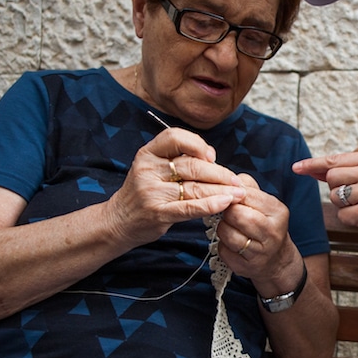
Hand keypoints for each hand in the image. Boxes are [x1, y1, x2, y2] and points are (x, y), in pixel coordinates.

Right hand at [105, 127, 245, 247]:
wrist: (119, 220)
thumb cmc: (144, 192)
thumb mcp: (153, 167)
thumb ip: (178, 159)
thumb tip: (212, 157)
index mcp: (147, 153)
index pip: (175, 137)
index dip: (198, 144)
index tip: (212, 156)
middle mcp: (148, 169)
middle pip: (192, 165)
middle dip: (219, 173)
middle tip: (236, 180)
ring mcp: (152, 191)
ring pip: (195, 187)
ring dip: (222, 190)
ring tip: (238, 193)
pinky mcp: (158, 212)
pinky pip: (190, 207)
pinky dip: (211, 205)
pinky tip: (225, 203)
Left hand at [213, 173, 300, 294]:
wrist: (277, 260)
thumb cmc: (266, 226)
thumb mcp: (265, 204)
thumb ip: (248, 187)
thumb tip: (228, 178)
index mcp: (278, 212)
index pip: (247, 195)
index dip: (232, 194)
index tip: (228, 195)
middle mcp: (272, 233)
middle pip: (237, 215)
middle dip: (227, 212)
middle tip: (228, 213)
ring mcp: (259, 253)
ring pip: (227, 233)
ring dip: (223, 228)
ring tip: (230, 227)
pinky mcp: (245, 267)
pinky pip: (223, 250)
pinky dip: (222, 245)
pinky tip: (232, 243)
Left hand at [293, 151, 357, 252]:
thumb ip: (344, 173)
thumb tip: (312, 168)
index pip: (335, 160)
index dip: (313, 164)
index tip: (296, 167)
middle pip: (331, 178)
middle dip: (338, 191)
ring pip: (334, 197)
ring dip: (345, 207)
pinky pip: (342, 215)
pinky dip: (350, 220)